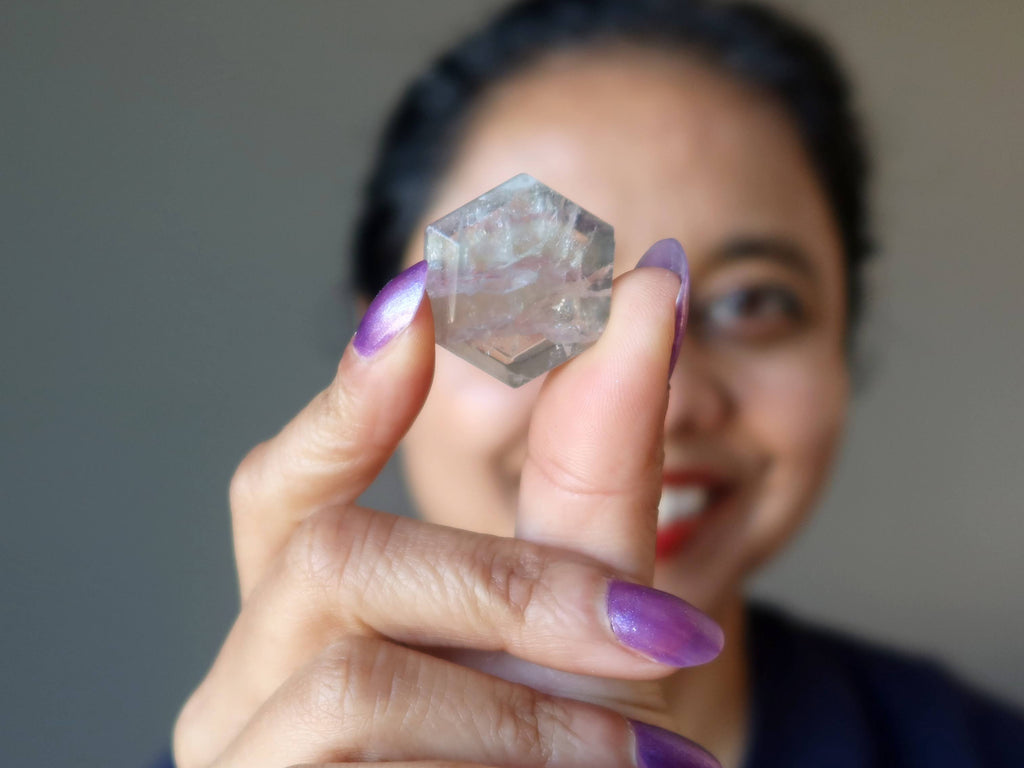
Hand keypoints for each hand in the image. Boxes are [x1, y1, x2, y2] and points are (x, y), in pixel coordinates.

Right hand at [173, 252, 721, 767]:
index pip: (285, 482)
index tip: (425, 300)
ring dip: (533, 714)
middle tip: (667, 637)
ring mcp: (241, 756)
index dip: (348, 396)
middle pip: (331, 558)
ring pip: (356, 679)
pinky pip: (367, 763)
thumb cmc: (549, 749)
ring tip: (649, 758)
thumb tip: (653, 290)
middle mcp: (248, 671)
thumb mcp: (581, 612)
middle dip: (517, 586)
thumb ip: (601, 466)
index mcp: (309, 608)